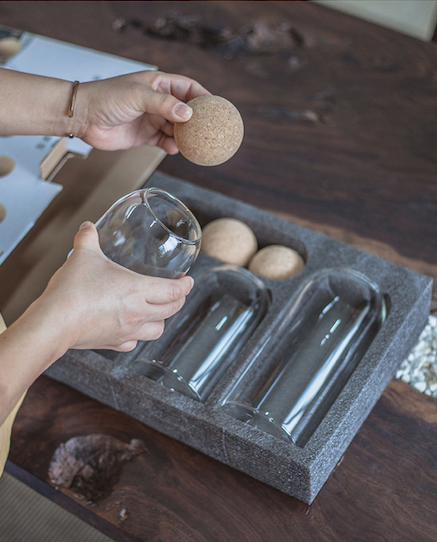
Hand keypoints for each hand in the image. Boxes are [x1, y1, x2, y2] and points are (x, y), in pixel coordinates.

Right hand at [33, 221, 193, 351]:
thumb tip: (88, 226)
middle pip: (171, 310)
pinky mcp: (113, 343)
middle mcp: (137, 314)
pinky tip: (131, 329)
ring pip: (157, 331)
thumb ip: (88, 238)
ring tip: (158, 311)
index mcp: (137, 291)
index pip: (173, 291)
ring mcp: (127, 332)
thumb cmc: (71, 290)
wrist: (54, 323)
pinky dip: (137, 336)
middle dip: (179, 300)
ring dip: (162, 320)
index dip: (186, 286)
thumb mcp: (82, 256)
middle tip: (178, 293)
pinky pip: (134, 343)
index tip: (189, 281)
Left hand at [75, 71, 210, 151]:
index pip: (187, 87)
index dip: (202, 95)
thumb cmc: (106, 98)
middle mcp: (157, 102)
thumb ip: (163, 105)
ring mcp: (151, 119)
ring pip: (175, 129)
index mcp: (157, 84)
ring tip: (194, 143)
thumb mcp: (138, 96)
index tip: (216, 107)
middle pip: (184, 110)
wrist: (83, 117)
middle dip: (197, 120)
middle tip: (210, 130)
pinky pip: (164, 141)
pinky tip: (174, 149)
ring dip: (184, 136)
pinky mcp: (144, 136)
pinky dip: (170, 146)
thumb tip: (188, 113)